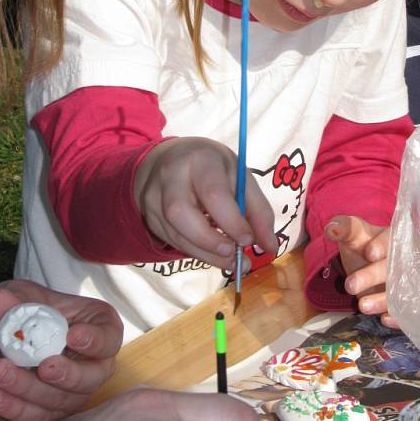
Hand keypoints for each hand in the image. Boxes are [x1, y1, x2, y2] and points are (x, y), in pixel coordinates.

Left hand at [0, 280, 122, 420]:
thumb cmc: (23, 310)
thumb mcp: (16, 296)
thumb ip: (11, 299)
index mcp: (97, 327)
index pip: (109, 338)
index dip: (96, 340)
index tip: (73, 335)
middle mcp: (93, 362)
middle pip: (93, 377)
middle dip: (69, 375)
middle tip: (45, 367)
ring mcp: (73, 390)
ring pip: (61, 400)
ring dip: (30, 389)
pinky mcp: (50, 410)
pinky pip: (38, 417)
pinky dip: (17, 409)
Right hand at [134, 137, 276, 269]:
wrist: (173, 159)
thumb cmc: (214, 168)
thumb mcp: (239, 177)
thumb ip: (258, 211)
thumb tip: (270, 247)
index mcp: (200, 159)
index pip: (213, 193)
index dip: (232, 222)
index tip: (248, 240)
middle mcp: (171, 176)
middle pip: (181, 213)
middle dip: (209, 241)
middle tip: (233, 254)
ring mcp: (154, 197)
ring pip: (175, 233)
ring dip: (205, 254)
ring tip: (229, 261)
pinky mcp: (149, 216)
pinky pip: (172, 241)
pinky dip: (196, 252)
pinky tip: (212, 253)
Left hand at [325, 215, 397, 327]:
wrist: (368, 261)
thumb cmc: (362, 244)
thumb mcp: (353, 234)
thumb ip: (344, 228)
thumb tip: (332, 229)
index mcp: (392, 237)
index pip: (391, 238)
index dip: (382, 245)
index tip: (369, 253)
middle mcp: (403, 259)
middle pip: (393, 267)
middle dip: (372, 276)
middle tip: (350, 285)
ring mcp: (406, 281)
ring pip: (399, 291)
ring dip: (382, 299)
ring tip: (362, 305)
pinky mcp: (404, 301)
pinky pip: (406, 310)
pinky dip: (397, 316)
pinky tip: (384, 320)